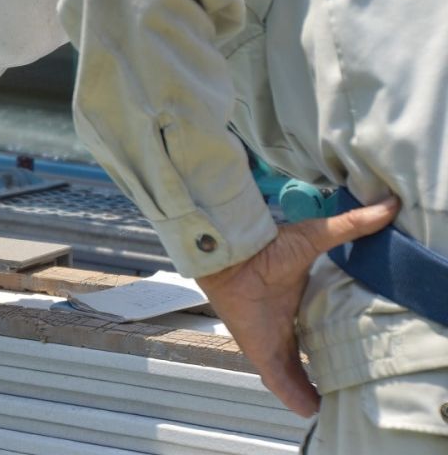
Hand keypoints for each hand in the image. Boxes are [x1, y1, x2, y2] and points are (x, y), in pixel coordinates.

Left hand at [196, 195, 399, 416]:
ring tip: (334, 406)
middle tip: (353, 384)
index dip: (337, 342)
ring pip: (295, 373)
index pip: (320, 329)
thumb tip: (388, 206)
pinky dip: (294, 396)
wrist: (229, 255)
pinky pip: (280, 381)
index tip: (360, 353)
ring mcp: (273, 340)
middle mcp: (285, 325)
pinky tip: (310, 410)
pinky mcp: (261, 351)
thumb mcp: (315, 237)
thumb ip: (350, 226)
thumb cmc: (267, 246)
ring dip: (311, 389)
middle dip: (326, 370)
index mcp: (299, 304)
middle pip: (308, 354)